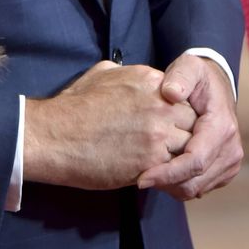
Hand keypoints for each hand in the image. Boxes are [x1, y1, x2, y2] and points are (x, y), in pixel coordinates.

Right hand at [23, 60, 197, 190]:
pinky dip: (172, 174)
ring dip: (182, 157)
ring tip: (170, 165)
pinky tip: (160, 175)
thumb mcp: (102, 73)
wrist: (55, 136)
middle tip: (174, 148)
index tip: (169, 125)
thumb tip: (132, 75)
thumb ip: (126, 73)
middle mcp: (160, 103)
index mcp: (149, 79)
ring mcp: (158, 132)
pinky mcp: (152, 160)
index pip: (184, 96)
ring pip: (190, 147)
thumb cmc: (73, 106)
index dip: (178, 113)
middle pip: (193, 121)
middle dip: (185, 134)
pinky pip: (177, 169)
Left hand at [136, 53, 242, 199]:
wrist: (216, 87)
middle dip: (165, 183)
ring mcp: (229, 162)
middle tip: (138, 177)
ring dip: (170, 186)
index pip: (195, 161)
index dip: (168, 173)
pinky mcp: (223, 170)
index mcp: (222, 127)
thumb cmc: (198, 78)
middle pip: (194, 181)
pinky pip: (199, 188)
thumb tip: (170, 93)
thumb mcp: (189, 67)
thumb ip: (179, 77)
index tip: (142, 178)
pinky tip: (161, 170)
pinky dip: (178, 184)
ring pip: (196, 189)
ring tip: (147, 173)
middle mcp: (231, 149)